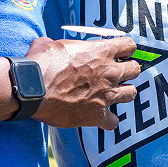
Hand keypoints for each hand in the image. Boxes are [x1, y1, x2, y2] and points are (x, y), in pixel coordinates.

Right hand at [25, 36, 139, 129]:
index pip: (129, 45)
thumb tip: (50, 44)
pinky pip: (114, 122)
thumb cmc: (40, 64)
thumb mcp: (51, 44)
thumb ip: (60, 44)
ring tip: (113, 94)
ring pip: (131, 93)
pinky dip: (108, 121)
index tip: (119, 53)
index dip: (125, 49)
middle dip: (128, 70)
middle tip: (116, 73)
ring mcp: (105, 95)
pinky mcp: (97, 116)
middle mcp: (109, 73)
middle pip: (135, 69)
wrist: (32, 89)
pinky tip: (100, 117)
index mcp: (101, 51)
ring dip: (123, 93)